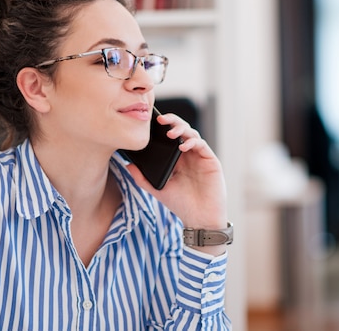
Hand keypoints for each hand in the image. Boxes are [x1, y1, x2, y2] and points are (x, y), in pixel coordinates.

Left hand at [126, 113, 227, 233]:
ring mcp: (200, 156)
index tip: (151, 122)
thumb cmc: (181, 204)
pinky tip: (183, 146)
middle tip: (161, 119)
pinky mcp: (210, 160)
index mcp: (177, 159)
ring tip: (170, 133)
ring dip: (181, 129)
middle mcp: (189, 154)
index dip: (162, 127)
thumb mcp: (158, 190)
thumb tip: (127, 165)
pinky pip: (201, 145)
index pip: (170, 136)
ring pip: (192, 133)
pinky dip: (192, 142)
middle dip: (172, 121)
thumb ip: (143, 178)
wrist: (200, 219)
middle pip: (181, 130)